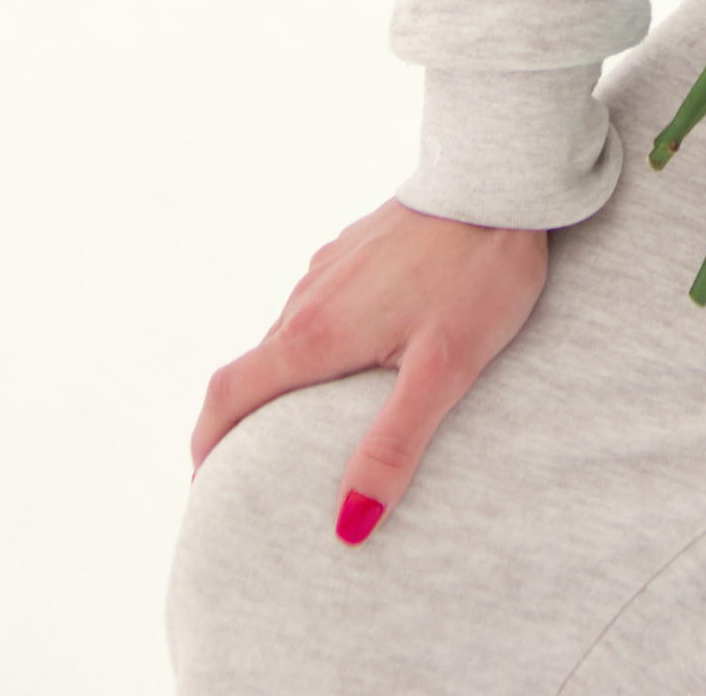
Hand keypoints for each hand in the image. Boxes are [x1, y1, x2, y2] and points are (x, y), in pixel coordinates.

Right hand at [190, 199, 547, 543]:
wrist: (499, 179)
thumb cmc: (477, 274)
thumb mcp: (443, 370)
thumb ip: (394, 445)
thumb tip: (348, 525)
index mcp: (316, 332)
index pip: (230, 392)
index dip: (207, 441)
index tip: (206, 479)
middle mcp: (309, 295)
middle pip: (256, 366)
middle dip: (246, 417)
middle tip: (260, 465)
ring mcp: (332, 264)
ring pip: (289, 331)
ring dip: (285, 376)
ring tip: (311, 417)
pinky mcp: (357, 245)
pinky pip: (320, 301)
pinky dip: (319, 338)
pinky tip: (360, 350)